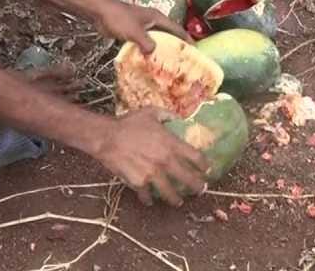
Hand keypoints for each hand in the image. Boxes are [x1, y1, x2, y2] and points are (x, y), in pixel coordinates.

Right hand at [94, 108, 209, 205]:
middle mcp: (166, 161)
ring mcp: (153, 174)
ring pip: (170, 192)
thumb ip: (167, 116)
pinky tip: (150, 201)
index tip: (207, 170)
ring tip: (178, 202)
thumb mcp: (150, 113)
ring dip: (176, 199)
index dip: (204, 165)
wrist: (107, 137)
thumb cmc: (128, 123)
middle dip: (197, 186)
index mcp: (171, 143)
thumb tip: (178, 118)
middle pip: (188, 178)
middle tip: (201, 190)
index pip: (196, 158)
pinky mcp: (139, 182)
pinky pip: (147, 195)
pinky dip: (149, 199)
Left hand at [95, 0, 190, 54]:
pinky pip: (144, 43)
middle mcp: (152, 22)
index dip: (186, 39)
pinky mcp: (132, 32)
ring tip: (167, 65)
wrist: (100, 12)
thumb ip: (147, 44)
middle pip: (167, 35)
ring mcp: (142, 27)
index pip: (177, 29)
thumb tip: (154, 53)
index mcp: (157, 18)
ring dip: (160, 50)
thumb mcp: (136, 32)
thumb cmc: (119, 18)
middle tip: (182, 62)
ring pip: (155, 40)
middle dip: (174, 47)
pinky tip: (148, 62)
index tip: (195, 51)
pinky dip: (147, 51)